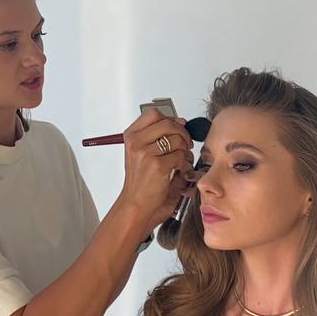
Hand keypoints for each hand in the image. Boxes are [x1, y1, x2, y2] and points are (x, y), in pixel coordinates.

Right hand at [119, 107, 192, 228]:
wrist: (136, 202)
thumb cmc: (140, 179)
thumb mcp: (140, 152)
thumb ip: (155, 136)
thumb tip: (179, 122)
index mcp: (131, 136)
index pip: (153, 113)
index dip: (170, 118)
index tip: (178, 126)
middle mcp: (136, 142)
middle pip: (167, 123)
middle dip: (182, 132)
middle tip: (185, 143)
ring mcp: (146, 153)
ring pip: (177, 139)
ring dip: (184, 149)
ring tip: (181, 159)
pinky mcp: (158, 165)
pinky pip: (180, 155)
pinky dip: (184, 163)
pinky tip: (179, 169)